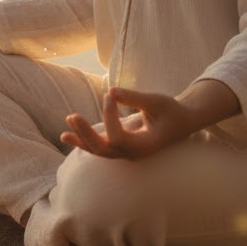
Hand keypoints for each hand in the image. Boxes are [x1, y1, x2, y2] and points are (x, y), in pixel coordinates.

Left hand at [60, 86, 196, 160]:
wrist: (181, 123)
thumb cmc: (171, 111)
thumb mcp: (157, 101)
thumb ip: (135, 98)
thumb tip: (111, 91)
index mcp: (146, 146)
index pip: (119, 138)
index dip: (110, 117)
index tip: (109, 95)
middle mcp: (134, 154)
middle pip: (105, 150)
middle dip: (86, 134)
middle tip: (72, 117)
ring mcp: (126, 153)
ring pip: (99, 152)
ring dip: (82, 139)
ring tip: (65, 129)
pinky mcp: (121, 148)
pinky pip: (99, 148)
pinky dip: (83, 141)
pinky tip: (67, 135)